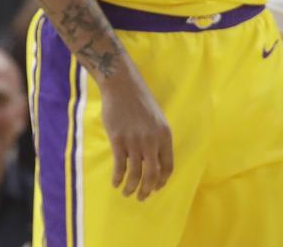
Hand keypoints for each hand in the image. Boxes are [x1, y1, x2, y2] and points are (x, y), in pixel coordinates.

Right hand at [100, 68, 173, 201]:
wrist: (121, 85)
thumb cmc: (139, 100)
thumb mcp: (156, 119)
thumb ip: (157, 139)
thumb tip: (152, 160)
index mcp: (164, 136)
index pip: (167, 167)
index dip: (161, 181)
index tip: (155, 188)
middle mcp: (151, 141)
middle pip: (152, 174)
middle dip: (147, 190)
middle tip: (141, 197)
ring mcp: (134, 140)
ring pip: (135, 173)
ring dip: (131, 187)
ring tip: (126, 193)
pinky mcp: (118, 139)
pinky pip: (119, 165)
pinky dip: (117, 177)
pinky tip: (115, 182)